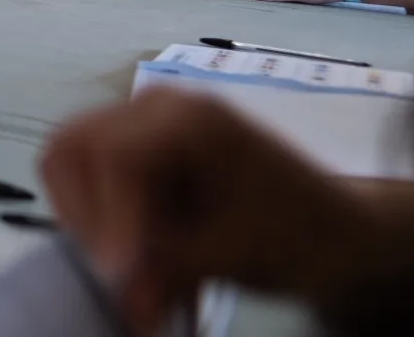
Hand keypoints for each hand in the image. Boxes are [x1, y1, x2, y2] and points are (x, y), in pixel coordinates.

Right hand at [41, 89, 365, 331]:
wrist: (342, 231)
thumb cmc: (300, 234)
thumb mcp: (234, 255)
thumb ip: (168, 273)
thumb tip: (124, 306)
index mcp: (188, 119)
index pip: (113, 154)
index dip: (104, 215)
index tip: (114, 271)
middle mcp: (156, 106)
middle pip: (73, 145)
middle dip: (82, 210)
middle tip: (110, 263)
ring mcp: (145, 122)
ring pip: (71, 156)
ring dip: (85, 212)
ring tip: (122, 257)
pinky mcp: (142, 145)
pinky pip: (91, 170)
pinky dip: (99, 213)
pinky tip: (132, 247)